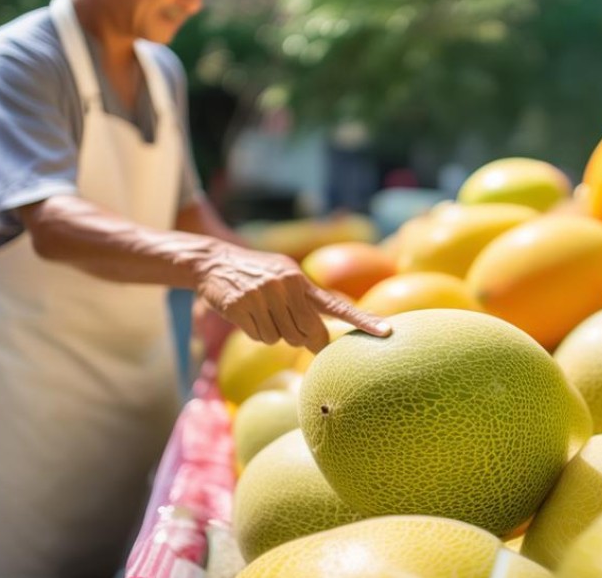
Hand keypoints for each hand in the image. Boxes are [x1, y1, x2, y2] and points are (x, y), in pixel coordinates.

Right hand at [194, 244, 390, 352]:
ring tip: (261, 311)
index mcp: (302, 281)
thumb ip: (304, 301)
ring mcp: (263, 296)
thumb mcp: (285, 277)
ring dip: (272, 332)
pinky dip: (255, 332)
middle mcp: (287, 286)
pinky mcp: (241, 306)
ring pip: (281, 338)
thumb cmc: (257, 274)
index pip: (339, 306)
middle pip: (307, 334)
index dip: (363, 321)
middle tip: (287, 325)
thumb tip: (321, 340)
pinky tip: (246, 314)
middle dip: (302, 339)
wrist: (215, 262)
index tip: (386, 332)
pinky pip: (260, 336)